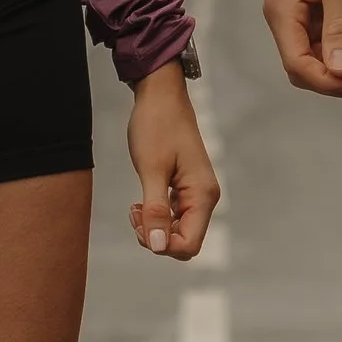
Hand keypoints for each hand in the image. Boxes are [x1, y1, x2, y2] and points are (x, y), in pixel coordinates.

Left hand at [128, 66, 219, 257]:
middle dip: (157, 237)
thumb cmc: (156, 127)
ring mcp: (197, 193)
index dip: (162, 246)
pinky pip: (175, 216)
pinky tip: (141, 203)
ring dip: (154, 227)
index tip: (140, 225)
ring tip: (135, 207)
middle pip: (185, 241)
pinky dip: (157, 216)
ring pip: (178, 230)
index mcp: (203, 195)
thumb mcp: (151, 170)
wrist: (160, 96)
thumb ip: (156, 210)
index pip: (189, 245)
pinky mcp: (187, 188)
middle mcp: (206, 197)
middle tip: (135, 214)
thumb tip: (158, 246)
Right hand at [262, 0, 341, 95]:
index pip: (298, 65)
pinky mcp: (312, 14)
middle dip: (340, 77)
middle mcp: (285, 19)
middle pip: (306, 69)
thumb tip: (340, 70)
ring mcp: (298, 18)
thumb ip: (339, 26)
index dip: (329, 81)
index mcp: (282, 12)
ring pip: (318, 59)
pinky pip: (327, 44)